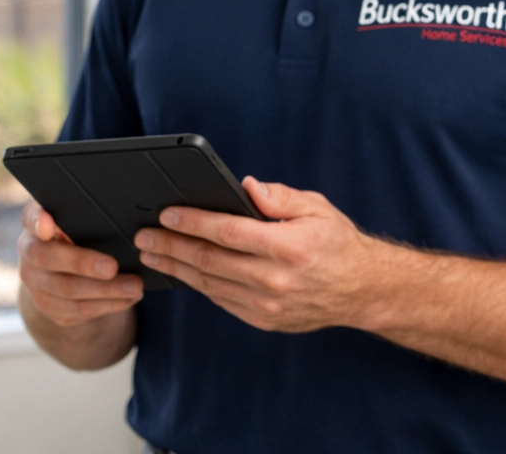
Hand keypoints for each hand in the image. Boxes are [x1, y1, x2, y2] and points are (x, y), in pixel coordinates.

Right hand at [18, 201, 144, 327]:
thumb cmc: (73, 235)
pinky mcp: (49, 308)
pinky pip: (79, 312)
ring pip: (69, 292)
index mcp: (34, 226)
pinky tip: (127, 298)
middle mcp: (27, 255)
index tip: (48, 226)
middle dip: (84, 264)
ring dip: (106, 291)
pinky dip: (107, 306)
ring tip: (134, 287)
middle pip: (50, 260)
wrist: (59, 268)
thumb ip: (80, 215)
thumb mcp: (73, 221)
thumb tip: (113, 213)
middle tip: (113, 267)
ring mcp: (35, 285)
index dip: (38, 222)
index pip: (31, 219)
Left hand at [133, 177, 384, 332]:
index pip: (228, 232)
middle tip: (143, 235)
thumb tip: (245, 186)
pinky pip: (221, 300)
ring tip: (151, 253)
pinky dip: (197, 284)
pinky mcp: (264, 319)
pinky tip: (179, 270)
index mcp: (288, 247)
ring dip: (175, 267)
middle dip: (171, 245)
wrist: (363, 291)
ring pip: (209, 284)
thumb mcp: (316, 208)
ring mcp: (268, 304)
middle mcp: (275, 279)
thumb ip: (279, 196)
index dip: (193, 222)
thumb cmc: (337, 243)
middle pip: (210, 261)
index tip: (166, 213)